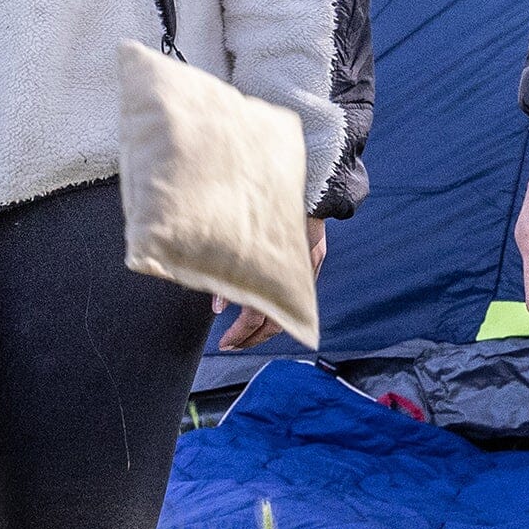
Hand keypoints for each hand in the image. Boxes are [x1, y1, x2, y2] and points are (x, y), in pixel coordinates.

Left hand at [218, 217, 328, 351]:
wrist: (310, 183)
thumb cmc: (273, 205)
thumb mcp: (244, 240)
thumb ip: (230, 271)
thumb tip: (218, 307)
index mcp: (277, 276)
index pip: (257, 317)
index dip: (240, 334)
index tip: (224, 344)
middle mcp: (296, 277)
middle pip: (274, 324)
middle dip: (251, 338)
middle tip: (232, 344)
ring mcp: (306, 270)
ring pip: (286, 311)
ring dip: (263, 326)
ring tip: (245, 331)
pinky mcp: (310, 260)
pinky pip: (294, 294)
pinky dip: (277, 305)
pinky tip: (264, 303)